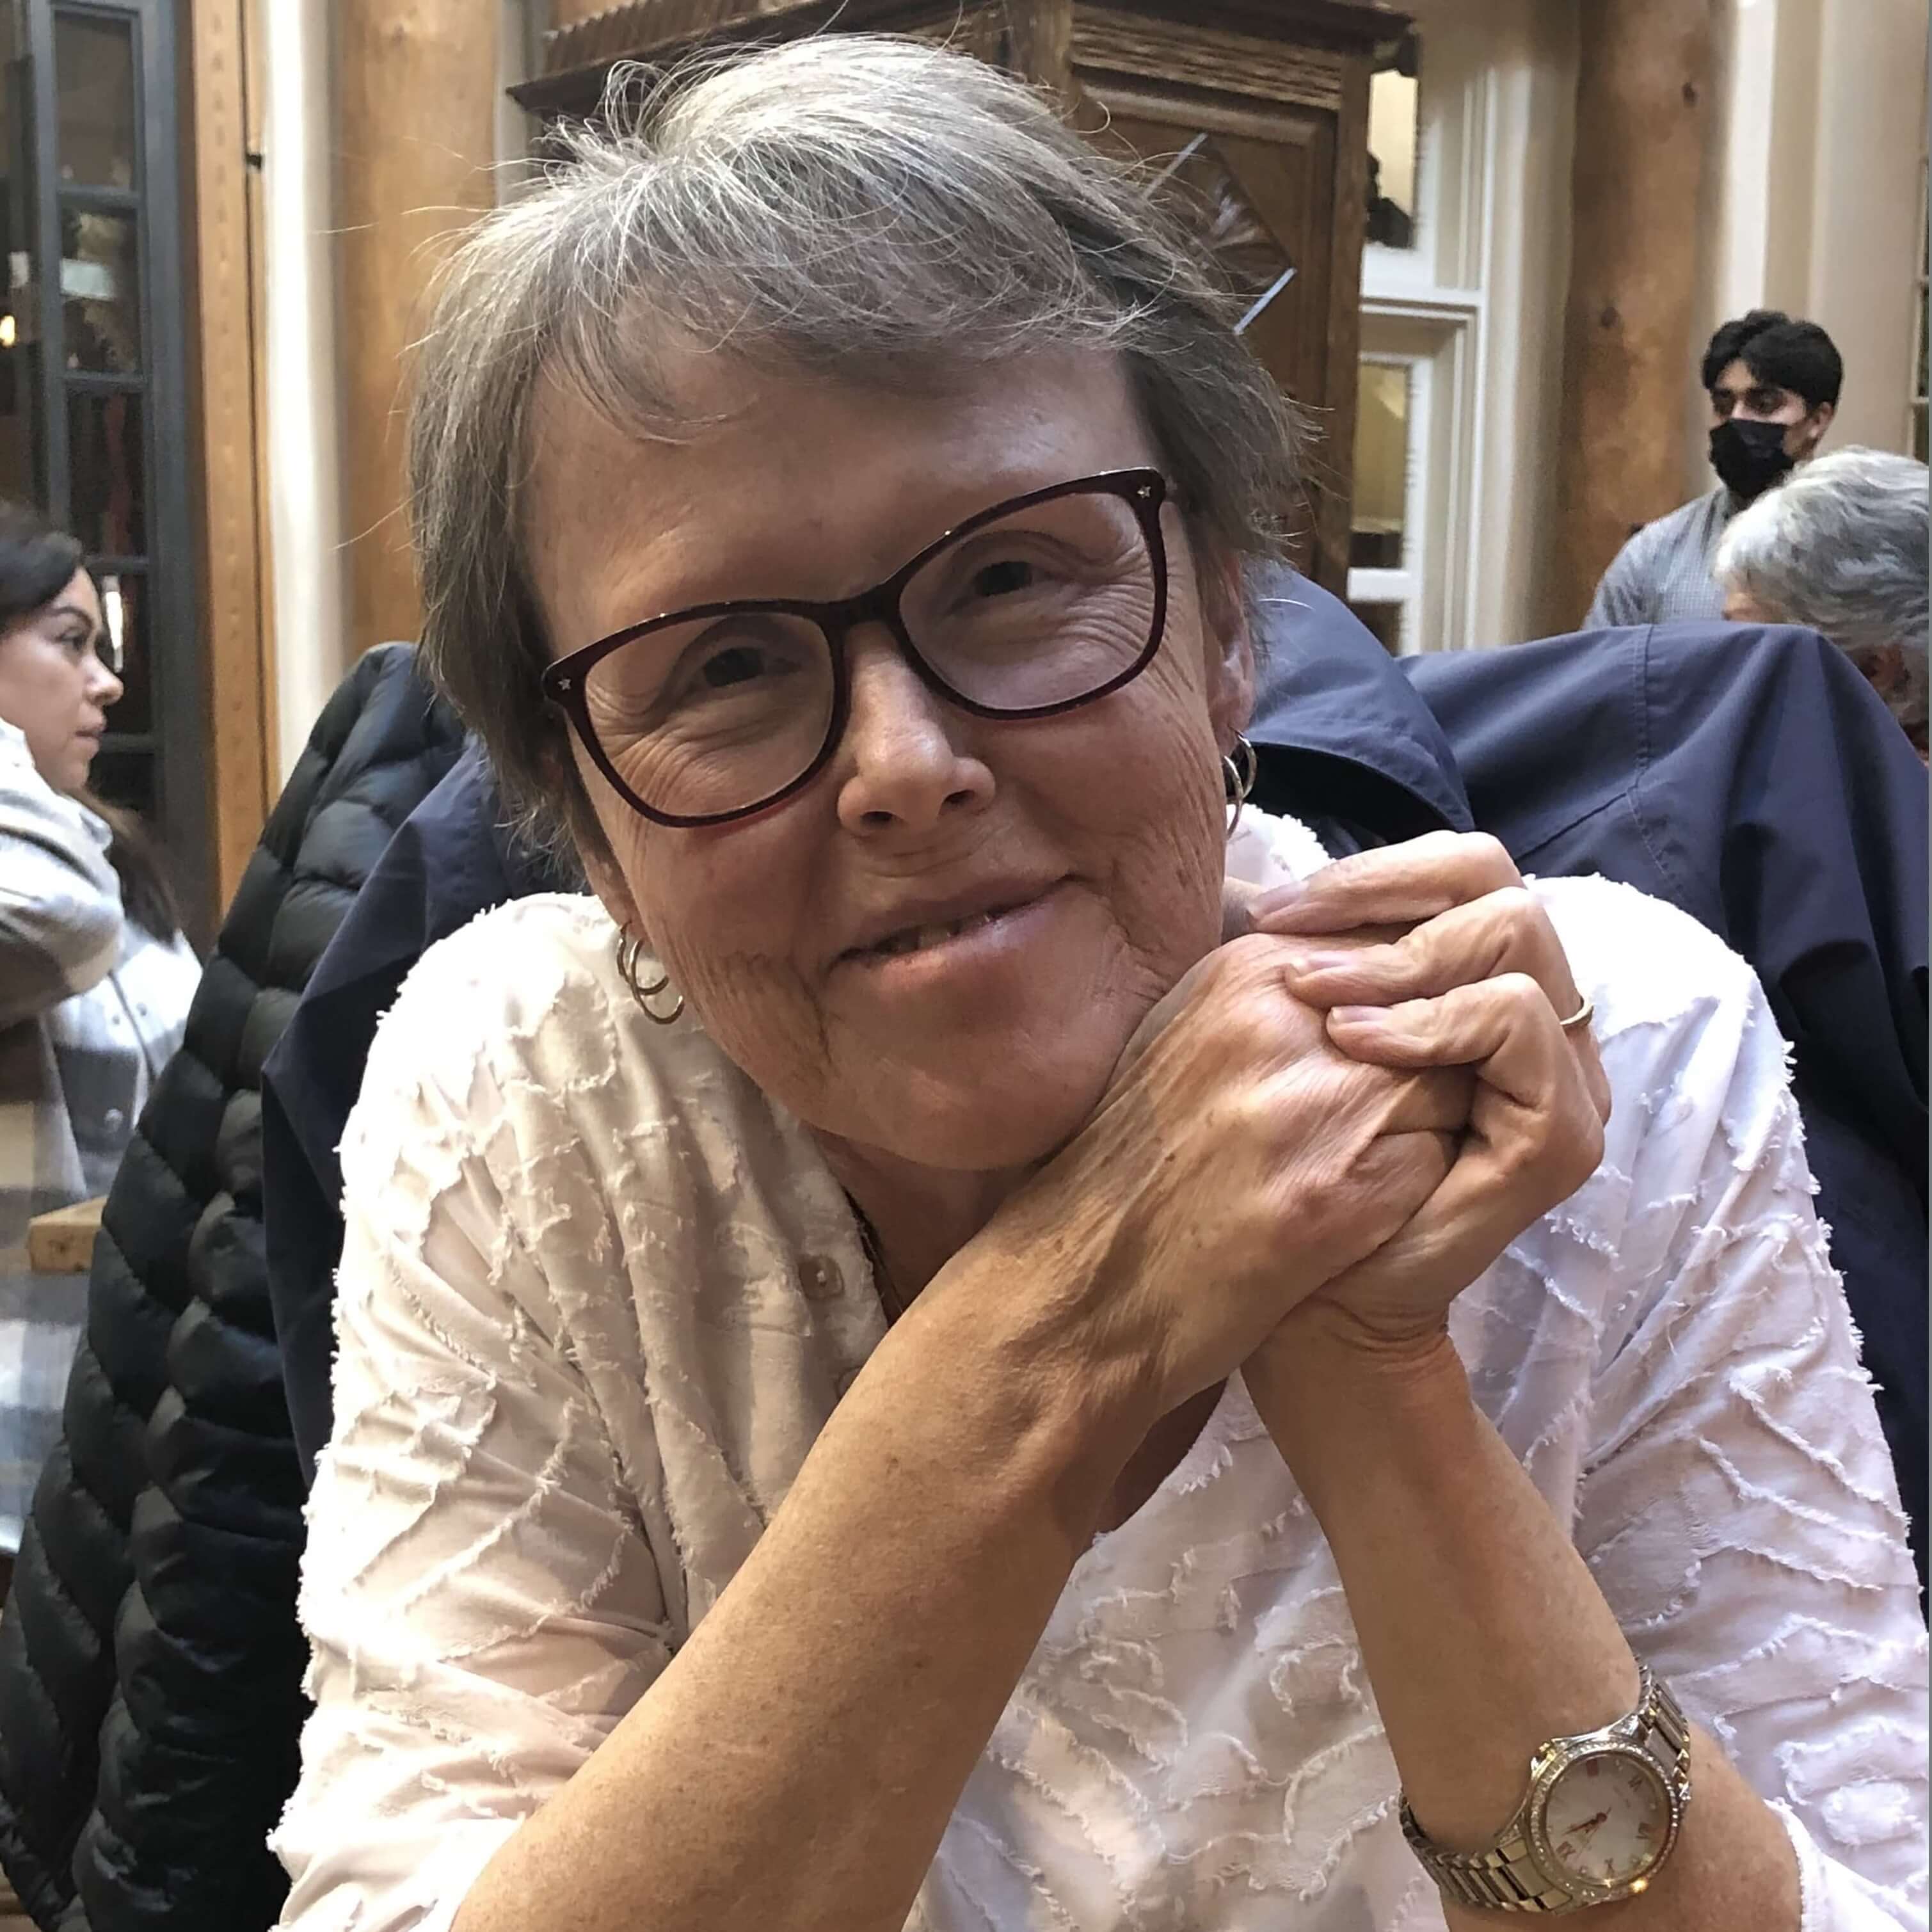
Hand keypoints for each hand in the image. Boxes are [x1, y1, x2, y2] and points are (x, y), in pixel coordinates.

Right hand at [977, 930, 1474, 1419]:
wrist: (1086, 1284)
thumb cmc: (1134, 1161)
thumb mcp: (1187, 1034)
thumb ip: (1273, 993)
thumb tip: (1369, 967)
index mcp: (1246, 970)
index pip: (1393, 946)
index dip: (1403, 1005)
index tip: (1380, 1053)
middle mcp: (1286, 1019)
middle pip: (1432, 1006)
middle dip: (1425, 1059)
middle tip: (1376, 1116)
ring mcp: (1320, 1102)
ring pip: (1452, 1079)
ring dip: (1428, 1120)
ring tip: (1365, 1159)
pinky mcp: (1349, 1188)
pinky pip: (1446, 1157)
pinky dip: (1422, 1183)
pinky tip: (1362, 1208)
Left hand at [1244, 833, 1609, 1373]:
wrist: (1302, 1292)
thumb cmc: (1287, 1164)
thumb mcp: (1291, 1037)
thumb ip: (1300, 958)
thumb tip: (1245, 882)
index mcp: (1483, 987)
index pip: (1465, 872)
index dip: (1375, 873)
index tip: (1274, 911)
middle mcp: (1538, 1023)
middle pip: (1504, 889)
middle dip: (1388, 904)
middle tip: (1295, 958)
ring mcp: (1562, 1079)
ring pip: (1521, 939)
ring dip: (1404, 960)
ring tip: (1317, 1002)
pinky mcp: (1561, 1137)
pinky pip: (1519, 1026)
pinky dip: (1435, 1021)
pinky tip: (1353, 1046)